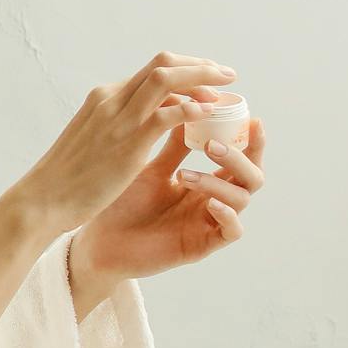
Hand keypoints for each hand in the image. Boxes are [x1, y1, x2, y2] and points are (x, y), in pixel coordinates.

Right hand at [12, 53, 236, 233]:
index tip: (207, 78)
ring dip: (202, 79)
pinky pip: (168, 114)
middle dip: (200, 65)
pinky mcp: (128, 141)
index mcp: (104, 98)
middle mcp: (111, 99)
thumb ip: (116, 127)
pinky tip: (208, 114)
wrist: (43, 199)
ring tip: (225, 92)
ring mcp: (118, 117)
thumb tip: (141, 127)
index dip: (185, 69)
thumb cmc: (67, 178)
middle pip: (163, 63)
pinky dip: (192, 109)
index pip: (151, 69)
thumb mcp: (93, 141)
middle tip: (226, 74)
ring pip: (167, 79)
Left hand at [77, 93, 264, 282]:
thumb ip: (174, 143)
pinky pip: (232, 231)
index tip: (249, 115)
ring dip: (219, 182)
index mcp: (205, 179)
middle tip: (212, 144)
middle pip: (252, 174)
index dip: (250, 137)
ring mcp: (209, 223)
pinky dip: (227, 215)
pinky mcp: (202, 246)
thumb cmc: (120, 202)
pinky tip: (209, 203)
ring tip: (185, 176)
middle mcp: (213, 200)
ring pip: (242, 199)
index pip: (239, 155)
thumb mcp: (149, 166)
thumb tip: (191, 100)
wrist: (95, 239)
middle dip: (240, 155)